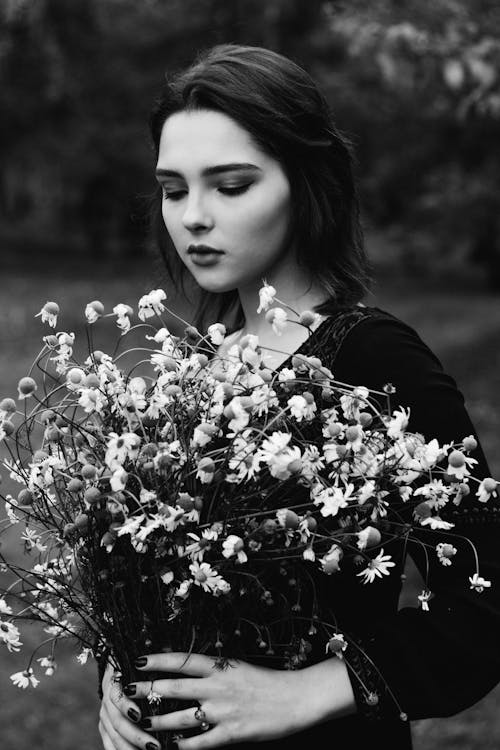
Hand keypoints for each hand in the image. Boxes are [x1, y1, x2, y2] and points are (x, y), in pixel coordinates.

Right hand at [99, 661, 159, 749]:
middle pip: (115, 720)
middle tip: (155, 746)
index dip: (125, 705)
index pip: (115, 694)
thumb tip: (171, 646)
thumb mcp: (150, 655)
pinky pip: (109, 743)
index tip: (139, 715)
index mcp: (114, 678)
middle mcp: (106, 697)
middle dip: (135, 735)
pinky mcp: (104, 727)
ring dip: (131, 747)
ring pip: (113, 735)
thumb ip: (158, 655)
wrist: (125, 667)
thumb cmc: (144, 661)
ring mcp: (104, 714)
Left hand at [125, 651, 355, 748]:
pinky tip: (169, 748)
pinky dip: (182, 745)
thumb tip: (187, 672)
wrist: (295, 699)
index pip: (182, 660)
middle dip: (148, 690)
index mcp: (220, 666)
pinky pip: (199, 742)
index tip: (138, 660)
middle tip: (127, 692)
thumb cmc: (266, 682)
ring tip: (140, 723)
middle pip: (174, 687)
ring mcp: (223, 711)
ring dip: (158, 721)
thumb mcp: (237, 668)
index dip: (158, 660)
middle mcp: (218, 686)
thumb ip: (213, 671)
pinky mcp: (231, 733)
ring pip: (181, 717)